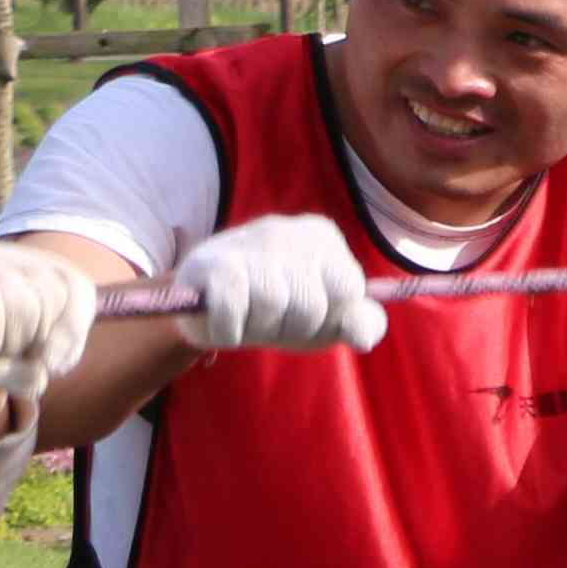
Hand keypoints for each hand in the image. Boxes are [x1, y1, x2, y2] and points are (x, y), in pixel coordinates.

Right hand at [173, 215, 385, 354]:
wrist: (203, 305)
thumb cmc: (276, 308)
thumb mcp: (328, 318)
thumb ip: (360, 323)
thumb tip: (363, 339)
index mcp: (323, 236)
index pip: (347, 293)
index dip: (327, 321)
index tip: (306, 316)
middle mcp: (288, 229)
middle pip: (311, 306)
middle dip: (291, 330)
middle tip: (271, 321)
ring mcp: (248, 241)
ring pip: (272, 306)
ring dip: (258, 331)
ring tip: (247, 318)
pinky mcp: (213, 262)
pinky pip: (232, 310)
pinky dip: (229, 332)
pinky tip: (225, 323)